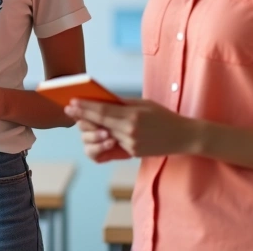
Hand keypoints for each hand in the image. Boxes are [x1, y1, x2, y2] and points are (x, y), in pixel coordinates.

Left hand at [64, 98, 198, 157]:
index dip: (84, 107)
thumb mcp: (144, 104)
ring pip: (103, 135)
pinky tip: (96, 130)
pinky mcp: (132, 153)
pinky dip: (103, 136)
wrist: (183, 137)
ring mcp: (130, 144)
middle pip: (98, 123)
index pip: (102, 111)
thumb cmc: (163, 116)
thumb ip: (122, 103)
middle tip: (69, 108)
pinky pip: (112, 144)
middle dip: (82, 116)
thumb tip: (101, 99)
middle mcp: (129, 132)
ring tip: (81, 119)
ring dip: (90, 127)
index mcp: (132, 116)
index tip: (71, 101)